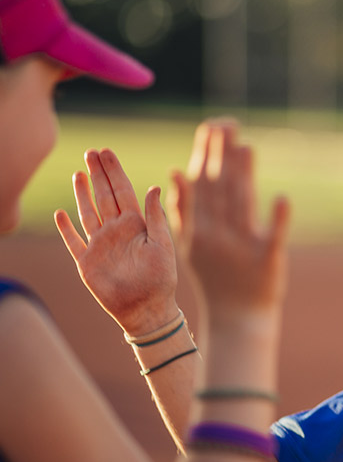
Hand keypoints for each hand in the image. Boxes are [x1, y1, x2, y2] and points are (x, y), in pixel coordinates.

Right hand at [55, 149, 179, 335]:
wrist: (147, 310)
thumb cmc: (161, 279)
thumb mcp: (163, 245)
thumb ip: (156, 217)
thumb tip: (153, 186)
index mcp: (136, 225)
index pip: (123, 191)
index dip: (114, 172)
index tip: (107, 152)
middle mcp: (116, 231)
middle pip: (104, 196)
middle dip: (98, 174)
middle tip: (92, 152)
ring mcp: (100, 245)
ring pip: (88, 213)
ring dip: (83, 194)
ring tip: (79, 173)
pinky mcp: (87, 262)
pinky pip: (73, 241)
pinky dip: (66, 229)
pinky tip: (61, 214)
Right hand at [167, 120, 289, 320]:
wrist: (236, 318)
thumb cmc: (216, 277)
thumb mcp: (191, 245)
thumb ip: (183, 210)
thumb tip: (175, 170)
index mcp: (200, 230)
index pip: (203, 185)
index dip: (207, 154)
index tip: (211, 126)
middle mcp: (219, 236)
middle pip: (220, 189)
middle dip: (222, 155)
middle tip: (228, 123)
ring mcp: (243, 248)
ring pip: (241, 206)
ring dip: (243, 176)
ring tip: (246, 147)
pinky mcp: (268, 261)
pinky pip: (273, 238)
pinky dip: (278, 218)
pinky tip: (281, 198)